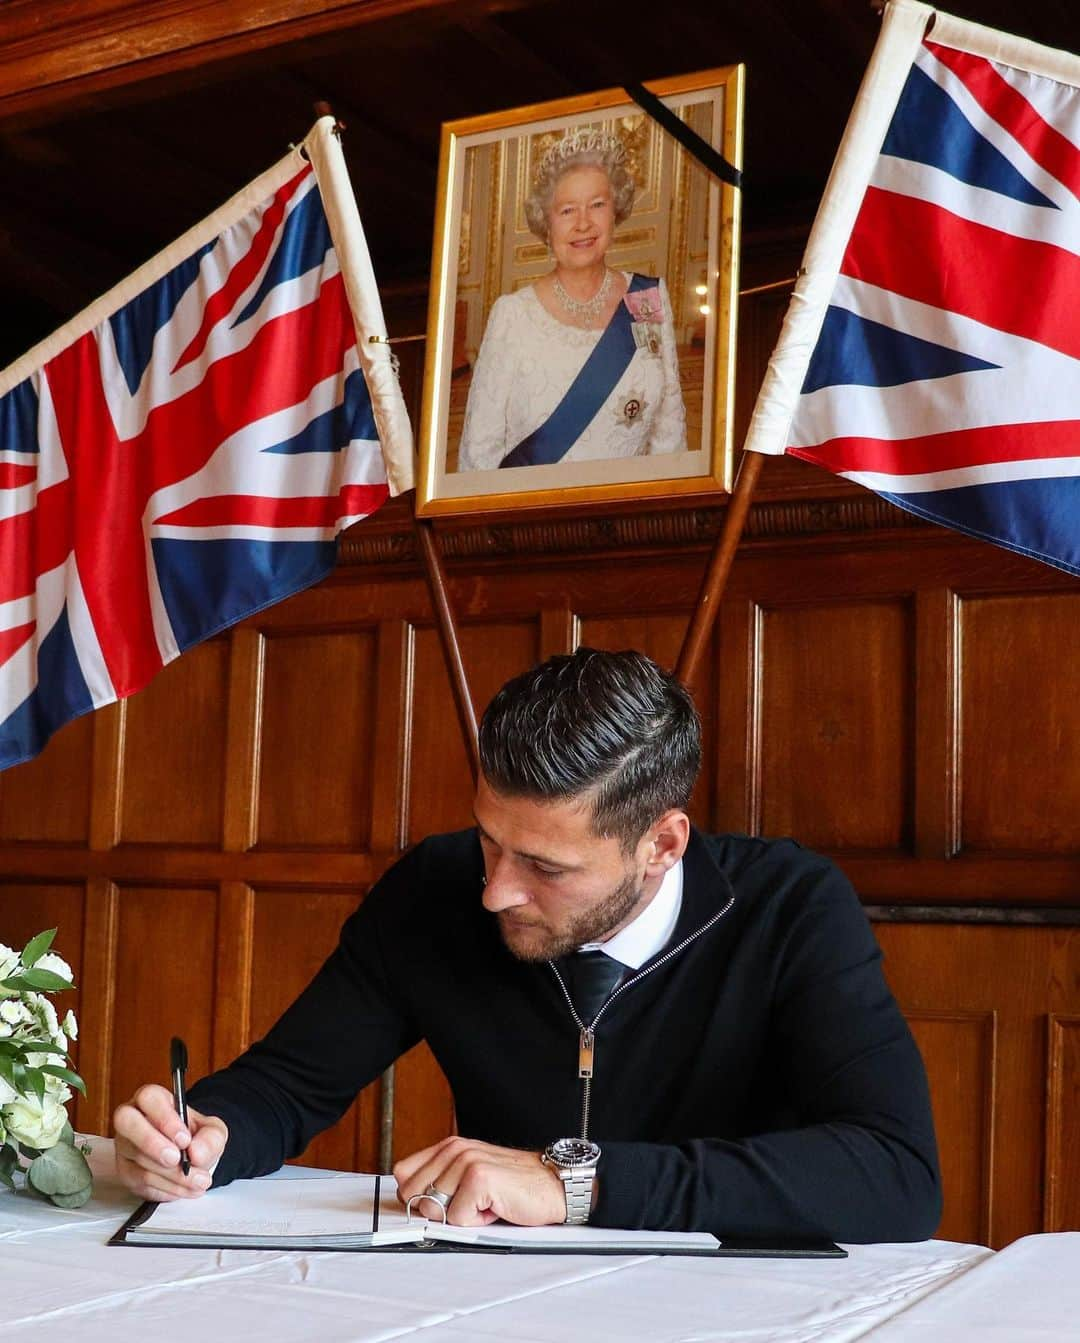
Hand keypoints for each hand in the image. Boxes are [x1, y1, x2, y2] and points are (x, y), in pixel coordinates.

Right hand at [113, 1083, 227, 1201]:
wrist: (190, 1158)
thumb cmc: (196, 1137)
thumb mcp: (213, 1132)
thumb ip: (210, 1138)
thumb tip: (195, 1152)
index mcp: (153, 1099)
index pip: (148, 1098)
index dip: (165, 1118)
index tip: (185, 1139)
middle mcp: (132, 1118)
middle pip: (126, 1122)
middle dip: (152, 1143)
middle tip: (176, 1160)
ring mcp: (125, 1145)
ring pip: (137, 1158)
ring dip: (170, 1174)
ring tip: (197, 1180)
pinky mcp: (125, 1170)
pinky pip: (140, 1181)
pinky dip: (167, 1188)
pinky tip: (184, 1188)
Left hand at [393, 1136, 566, 1227]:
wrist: (553, 1185)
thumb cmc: (515, 1185)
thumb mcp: (472, 1176)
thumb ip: (442, 1181)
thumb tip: (412, 1203)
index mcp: (449, 1147)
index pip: (403, 1174)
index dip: (416, 1196)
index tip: (438, 1204)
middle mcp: (455, 1149)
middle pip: (412, 1194)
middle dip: (437, 1210)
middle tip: (469, 1203)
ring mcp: (466, 1161)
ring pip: (435, 1210)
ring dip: (461, 1217)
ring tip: (485, 1204)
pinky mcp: (479, 1179)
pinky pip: (457, 1219)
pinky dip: (476, 1222)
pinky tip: (494, 1207)